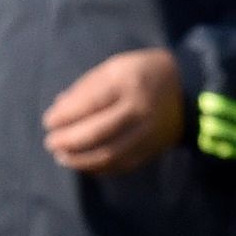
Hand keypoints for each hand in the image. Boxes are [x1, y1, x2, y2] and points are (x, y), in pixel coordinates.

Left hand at [42, 48, 184, 175]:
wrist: (187, 88)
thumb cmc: (141, 73)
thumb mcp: (114, 67)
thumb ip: (85, 87)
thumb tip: (58, 108)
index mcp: (127, 82)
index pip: (90, 103)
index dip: (65, 116)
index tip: (48, 122)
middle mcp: (139, 109)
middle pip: (98, 132)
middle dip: (69, 141)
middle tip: (50, 143)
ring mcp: (148, 132)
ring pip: (110, 153)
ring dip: (81, 159)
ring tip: (62, 157)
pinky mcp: (153, 148)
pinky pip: (123, 164)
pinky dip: (100, 168)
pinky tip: (84, 165)